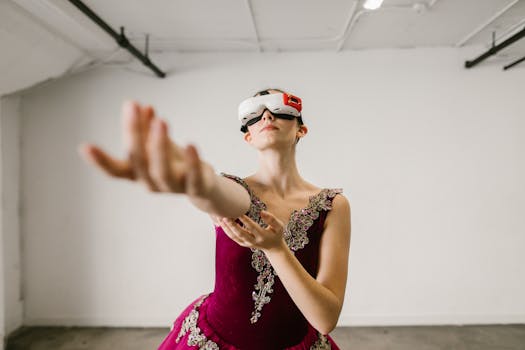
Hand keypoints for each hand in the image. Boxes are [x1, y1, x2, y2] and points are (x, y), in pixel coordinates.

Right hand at [78, 100, 213, 195]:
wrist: (205, 187)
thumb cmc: (178, 165)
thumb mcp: (160, 143)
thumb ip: (150, 127)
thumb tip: (141, 106)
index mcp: (138, 173)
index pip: (115, 170)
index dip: (100, 161)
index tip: (85, 146)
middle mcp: (152, 182)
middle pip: (138, 160)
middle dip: (134, 133)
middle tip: (132, 107)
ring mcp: (173, 187)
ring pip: (161, 171)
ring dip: (158, 145)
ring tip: (160, 121)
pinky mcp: (196, 188)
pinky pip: (193, 177)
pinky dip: (192, 162)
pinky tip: (190, 145)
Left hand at [219, 210, 286, 252]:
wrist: (273, 248)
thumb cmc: (276, 235)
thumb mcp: (279, 227)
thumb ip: (272, 219)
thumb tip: (262, 212)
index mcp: (262, 236)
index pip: (252, 227)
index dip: (244, 220)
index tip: (238, 211)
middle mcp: (253, 241)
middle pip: (240, 234)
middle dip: (232, 225)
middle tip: (225, 216)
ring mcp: (247, 244)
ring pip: (234, 237)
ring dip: (226, 228)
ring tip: (220, 218)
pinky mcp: (243, 244)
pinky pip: (233, 238)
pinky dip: (227, 231)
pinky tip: (222, 223)